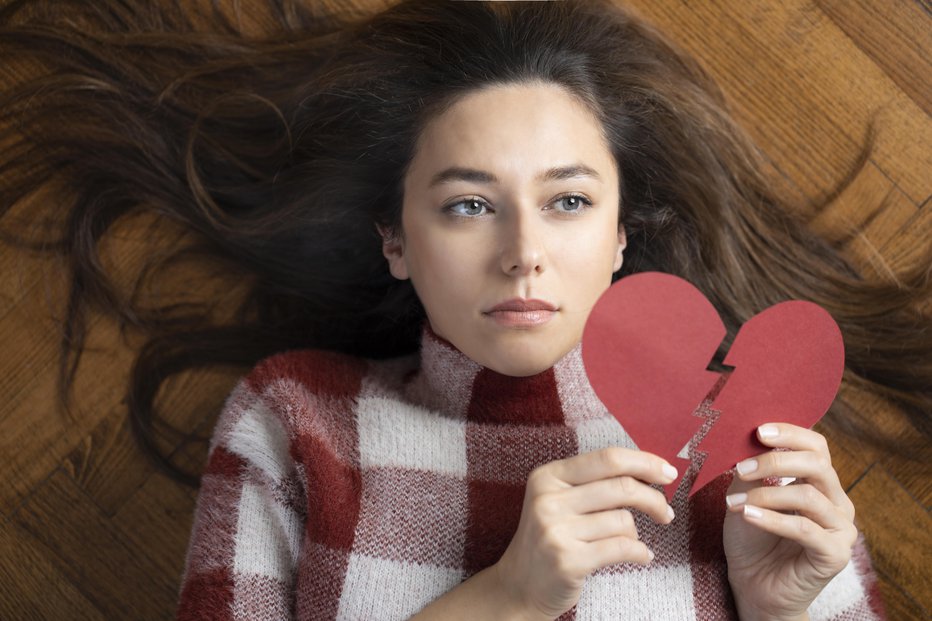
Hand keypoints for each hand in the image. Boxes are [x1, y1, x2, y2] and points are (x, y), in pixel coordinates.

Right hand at [494, 446, 677, 619]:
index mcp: (548, 476)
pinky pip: (623, 548)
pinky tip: (641, 556)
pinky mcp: (568, 560)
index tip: (668, 472)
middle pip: (621, 487)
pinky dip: (640, 553)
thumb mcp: (560, 500)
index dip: (644, 462)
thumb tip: (651, 471)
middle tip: (665, 513)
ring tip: (627, 542)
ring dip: (635, 533)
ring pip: (624, 520)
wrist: (519, 585)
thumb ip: (595, 482)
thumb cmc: (552, 538)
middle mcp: (548, 499)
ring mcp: (556, 530)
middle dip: (654, 500)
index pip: (607, 458)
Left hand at [723, 423, 857, 620]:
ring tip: (734, 502)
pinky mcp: (836, 554)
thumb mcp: (745, 495)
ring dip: (766, 496)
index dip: (791, 434)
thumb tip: (744, 440)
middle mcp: (837, 502)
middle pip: (817, 465)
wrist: (754, 584)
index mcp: (820, 483)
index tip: (759, 431)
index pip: (816, 446)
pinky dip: (773, 520)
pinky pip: (806, 529)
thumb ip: (750, 470)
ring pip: (808, 496)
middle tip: (742, 468)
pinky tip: (747, 516)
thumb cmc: (751, 537)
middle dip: (776, 461)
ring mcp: (841, 529)